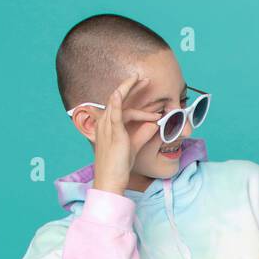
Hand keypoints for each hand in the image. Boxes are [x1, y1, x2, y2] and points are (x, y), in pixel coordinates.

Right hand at [92, 75, 158, 194]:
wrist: (111, 180)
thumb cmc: (119, 166)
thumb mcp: (134, 146)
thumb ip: (142, 134)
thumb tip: (154, 124)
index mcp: (108, 126)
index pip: (120, 106)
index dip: (133, 98)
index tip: (144, 91)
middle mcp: (105, 124)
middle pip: (118, 99)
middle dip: (131, 87)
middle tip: (143, 78)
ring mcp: (107, 128)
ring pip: (118, 102)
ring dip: (130, 90)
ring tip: (143, 81)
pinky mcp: (113, 134)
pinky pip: (114, 114)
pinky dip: (116, 102)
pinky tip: (120, 93)